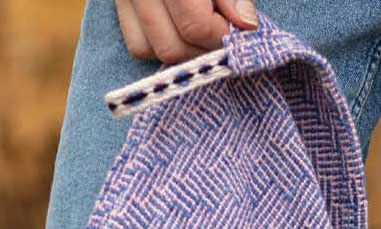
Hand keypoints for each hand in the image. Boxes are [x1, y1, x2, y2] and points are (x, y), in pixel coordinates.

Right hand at [115, 0, 258, 63]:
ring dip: (182, 51)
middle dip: (203, 49)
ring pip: (148, 49)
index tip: (241, 28)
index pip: (194, 23)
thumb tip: (245, 24)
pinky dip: (159, 44)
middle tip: (224, 33)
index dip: (222, 35)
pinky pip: (136, 42)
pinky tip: (181, 29)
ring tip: (204, 32)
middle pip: (171, 45)